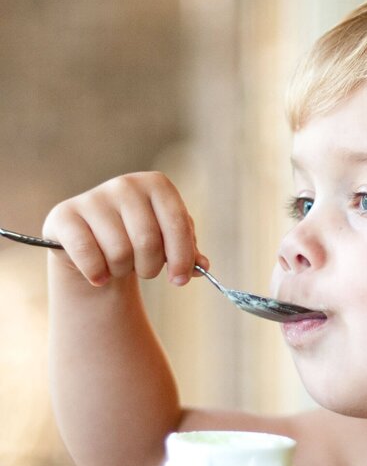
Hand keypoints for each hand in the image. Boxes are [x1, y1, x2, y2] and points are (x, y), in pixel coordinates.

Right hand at [43, 171, 207, 286]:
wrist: (93, 242)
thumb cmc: (139, 238)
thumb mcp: (169, 241)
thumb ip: (188, 254)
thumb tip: (202, 267)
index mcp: (157, 184)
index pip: (178, 223)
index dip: (182, 257)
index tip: (180, 280)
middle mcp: (125, 184)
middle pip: (148, 242)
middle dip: (150, 267)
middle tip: (146, 271)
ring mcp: (93, 197)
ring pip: (119, 253)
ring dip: (123, 270)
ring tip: (120, 264)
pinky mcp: (64, 216)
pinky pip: (89, 257)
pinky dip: (97, 274)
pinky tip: (99, 275)